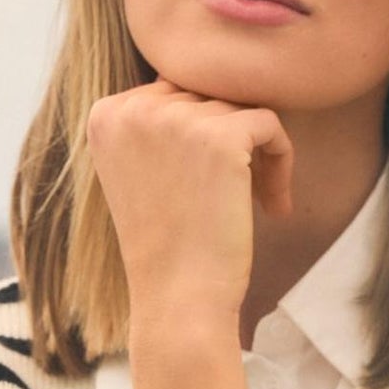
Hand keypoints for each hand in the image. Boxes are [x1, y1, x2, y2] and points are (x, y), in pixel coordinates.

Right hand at [86, 78, 293, 332]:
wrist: (179, 300)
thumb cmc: (166, 247)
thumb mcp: (140, 174)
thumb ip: (157, 126)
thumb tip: (203, 88)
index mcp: (106, 115)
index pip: (171, 92)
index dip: (199, 134)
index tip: (209, 181)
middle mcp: (134, 109)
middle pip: (206, 96)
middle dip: (230, 141)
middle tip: (239, 196)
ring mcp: (176, 120)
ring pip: (239, 109)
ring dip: (258, 155)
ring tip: (257, 204)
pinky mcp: (220, 137)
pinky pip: (270, 123)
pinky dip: (282, 161)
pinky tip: (274, 206)